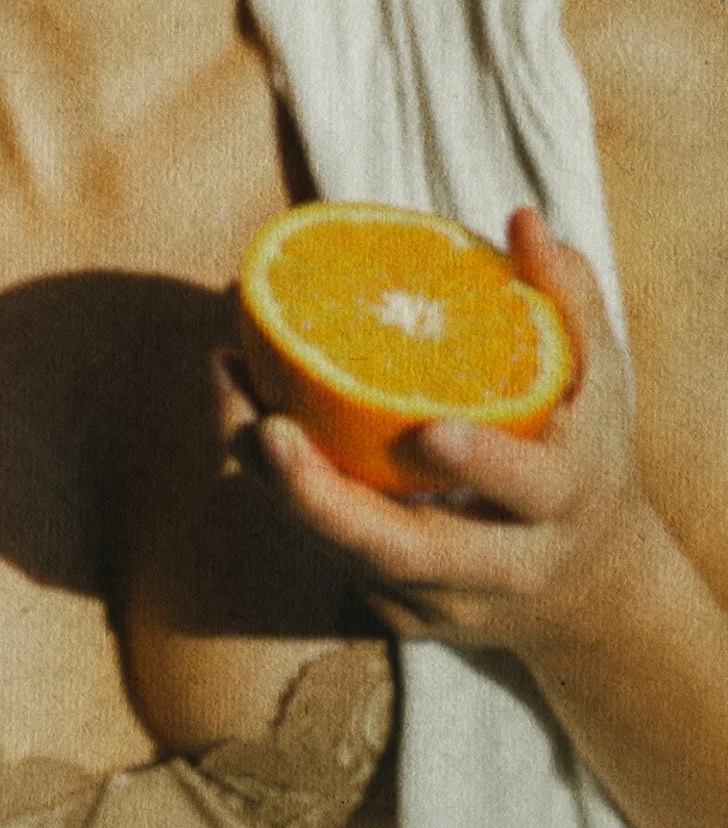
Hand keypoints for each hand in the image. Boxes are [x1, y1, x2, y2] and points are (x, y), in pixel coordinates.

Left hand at [214, 208, 658, 656]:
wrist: (585, 589)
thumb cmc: (581, 449)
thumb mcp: (599, 379)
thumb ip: (567, 299)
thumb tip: (521, 220)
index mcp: (562, 504)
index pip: (526, 489)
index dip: (482, 464)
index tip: (430, 431)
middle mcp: (499, 567)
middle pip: (405, 552)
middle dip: (327, 500)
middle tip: (269, 429)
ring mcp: (439, 599)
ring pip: (344, 553)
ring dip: (277, 482)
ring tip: (229, 390)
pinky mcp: (392, 607)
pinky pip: (324, 550)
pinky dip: (277, 488)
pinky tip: (238, 411)